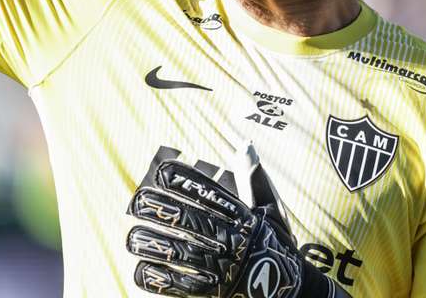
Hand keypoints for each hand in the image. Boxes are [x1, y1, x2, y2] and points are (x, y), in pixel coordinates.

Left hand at [126, 159, 349, 297]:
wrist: (293, 290)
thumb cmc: (277, 242)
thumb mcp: (270, 208)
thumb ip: (254, 178)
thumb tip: (245, 144)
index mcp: (244, 218)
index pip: (211, 196)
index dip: (186, 183)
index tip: (162, 171)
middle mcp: (233, 241)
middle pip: (193, 223)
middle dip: (164, 211)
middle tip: (137, 201)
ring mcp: (223, 268)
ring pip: (184, 254)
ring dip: (156, 246)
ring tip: (132, 237)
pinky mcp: (216, 292)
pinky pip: (185, 286)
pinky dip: (162, 279)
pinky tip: (141, 269)